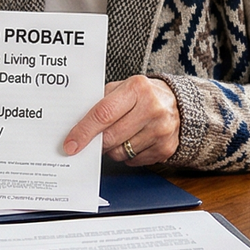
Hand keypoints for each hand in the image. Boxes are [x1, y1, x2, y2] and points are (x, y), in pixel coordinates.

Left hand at [62, 75, 179, 165]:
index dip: (84, 131)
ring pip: (121, 153)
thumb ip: (101, 103)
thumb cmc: (143, 95)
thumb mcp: (122, 88)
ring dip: (112, 149)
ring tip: (119, 135)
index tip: (71, 144)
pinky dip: (128, 155)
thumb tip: (76, 126)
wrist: (178, 104)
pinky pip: (134, 161)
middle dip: (97, 142)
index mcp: (136, 88)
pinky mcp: (165, 148)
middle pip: (110, 137)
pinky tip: (134, 140)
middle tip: (94, 139)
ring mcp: (161, 130)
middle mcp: (152, 108)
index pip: (103, 114)